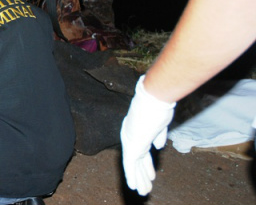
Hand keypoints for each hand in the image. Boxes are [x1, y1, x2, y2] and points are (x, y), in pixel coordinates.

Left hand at [120, 75, 174, 195]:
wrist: (154, 99)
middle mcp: (130, 135)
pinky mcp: (131, 146)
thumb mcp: (161, 122)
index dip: (147, 165)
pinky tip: (133, 186)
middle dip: (143, 174)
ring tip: (143, 192)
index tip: (152, 176)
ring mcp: (130, 141)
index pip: (143, 151)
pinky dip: (132, 176)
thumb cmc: (159, 106)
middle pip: (138, 160)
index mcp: (137, 129)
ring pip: (134, 166)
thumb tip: (159, 147)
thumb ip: (158, 135)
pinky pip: (130, 165)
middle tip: (146, 187)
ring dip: (139, 180)